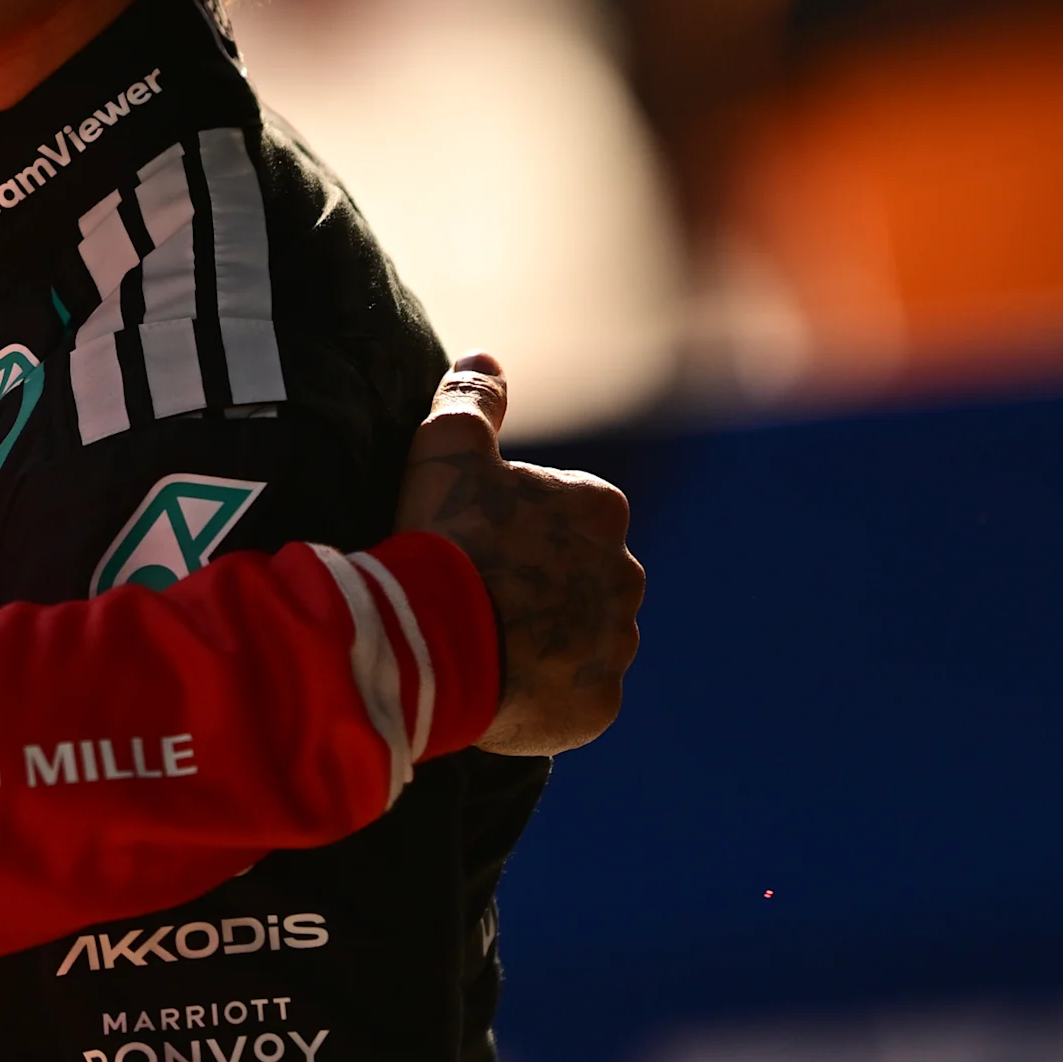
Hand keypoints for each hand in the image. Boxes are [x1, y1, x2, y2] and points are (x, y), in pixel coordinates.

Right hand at [395, 352, 641, 755]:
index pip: (567, 516)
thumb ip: (470, 398)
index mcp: (600, 510)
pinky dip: (546, 695)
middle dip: (540, 587)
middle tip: (477, 597)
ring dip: (546, 641)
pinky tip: (498, 685)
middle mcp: (625, 574)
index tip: (474, 545)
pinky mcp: (599, 704)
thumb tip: (485, 357)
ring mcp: (614, 643)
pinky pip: (576, 697)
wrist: (437, 637)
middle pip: (581, 578)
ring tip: (483, 644)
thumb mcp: (445, 448)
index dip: (516, 530)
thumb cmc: (446, 537)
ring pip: (583, 639)